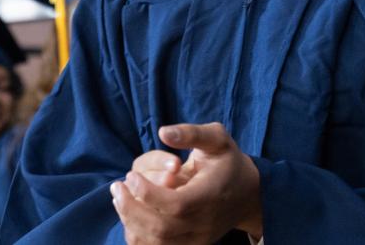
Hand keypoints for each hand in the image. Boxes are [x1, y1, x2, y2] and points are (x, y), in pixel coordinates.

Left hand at [111, 122, 262, 243]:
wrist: (247, 195)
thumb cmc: (227, 162)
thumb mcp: (217, 139)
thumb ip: (191, 133)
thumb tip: (163, 132)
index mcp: (211, 196)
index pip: (176, 205)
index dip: (148, 193)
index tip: (131, 175)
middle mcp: (204, 223)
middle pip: (161, 228)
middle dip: (131, 208)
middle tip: (117, 187)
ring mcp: (197, 239)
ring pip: (156, 243)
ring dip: (131, 222)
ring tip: (120, 199)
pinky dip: (139, 236)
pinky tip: (130, 215)